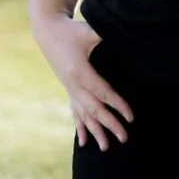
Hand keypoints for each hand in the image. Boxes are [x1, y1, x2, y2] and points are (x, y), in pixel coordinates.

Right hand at [34, 15, 133, 150]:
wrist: (47, 31)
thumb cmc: (71, 30)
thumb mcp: (88, 30)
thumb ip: (104, 34)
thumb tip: (125, 33)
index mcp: (80, 72)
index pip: (103, 92)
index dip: (118, 105)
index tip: (131, 117)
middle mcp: (73, 85)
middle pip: (94, 109)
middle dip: (110, 124)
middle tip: (125, 138)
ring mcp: (69, 89)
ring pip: (84, 115)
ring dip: (95, 131)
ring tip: (106, 147)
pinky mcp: (68, 89)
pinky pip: (74, 111)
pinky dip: (80, 127)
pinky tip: (83, 143)